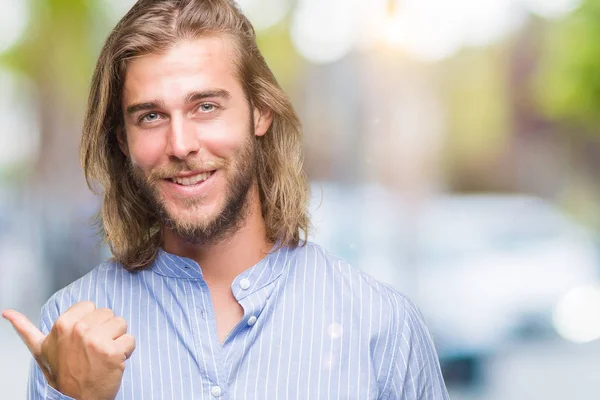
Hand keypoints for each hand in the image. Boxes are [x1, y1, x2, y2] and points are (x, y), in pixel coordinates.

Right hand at [2, 301, 134, 399]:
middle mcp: (80, 329)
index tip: (82, 339)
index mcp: (63, 324)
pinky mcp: (113, 352)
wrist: (75, 399)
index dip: (90, 322)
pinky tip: (112, 362)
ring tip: (102, 355)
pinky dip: (126, 352)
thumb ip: (25, 329)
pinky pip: (130, 340)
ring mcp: (97, 340)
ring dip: (117, 339)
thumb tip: (7, 312)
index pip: (91, 306)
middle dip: (104, 330)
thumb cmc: (61, 374)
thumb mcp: (41, 350)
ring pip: (121, 324)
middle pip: (108, 314)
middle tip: (92, 350)